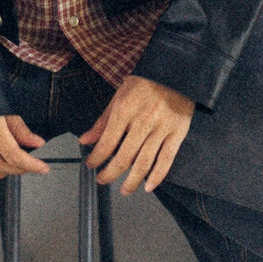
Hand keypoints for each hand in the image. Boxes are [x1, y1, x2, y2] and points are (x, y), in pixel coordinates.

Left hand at [78, 75, 193, 195]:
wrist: (175, 72)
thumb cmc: (144, 83)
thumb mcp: (119, 96)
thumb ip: (103, 121)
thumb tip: (85, 141)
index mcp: (125, 109)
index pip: (107, 142)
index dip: (96, 158)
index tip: (91, 164)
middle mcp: (143, 121)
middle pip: (124, 157)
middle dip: (110, 173)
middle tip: (102, 179)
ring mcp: (161, 129)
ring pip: (144, 163)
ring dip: (132, 181)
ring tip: (124, 189)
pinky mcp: (177, 133)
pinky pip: (166, 160)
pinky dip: (157, 177)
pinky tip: (148, 186)